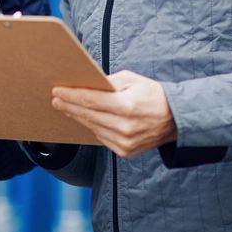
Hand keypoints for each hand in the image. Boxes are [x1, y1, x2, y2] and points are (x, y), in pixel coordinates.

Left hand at [51, 69, 176, 157]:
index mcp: (126, 106)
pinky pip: (101, 137)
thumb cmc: (152, 94)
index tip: (57, 90)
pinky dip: (92, 127)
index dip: (71, 95)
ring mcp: (124, 142)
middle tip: (55, 99)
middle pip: (88, 115)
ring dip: (77, 117)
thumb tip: (86, 84)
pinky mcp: (125, 152)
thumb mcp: (131, 80)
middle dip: (69, 106)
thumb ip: (108, 82)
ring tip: (66, 108)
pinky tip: (84, 119)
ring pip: (92, 128)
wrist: (176, 119)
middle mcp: (124, 127)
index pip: (91, 100)